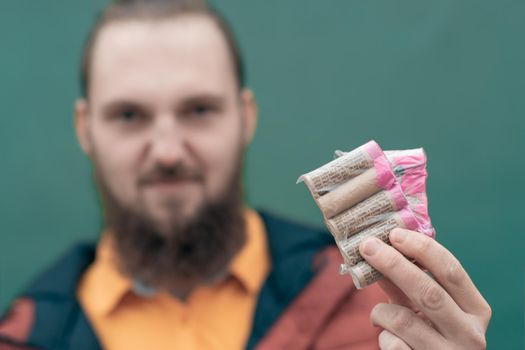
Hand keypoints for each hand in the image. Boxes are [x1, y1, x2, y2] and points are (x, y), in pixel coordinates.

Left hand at [359, 229, 490, 349]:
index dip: (422, 249)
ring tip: (379, 314)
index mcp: (476, 310)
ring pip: (403, 320)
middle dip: (393, 264)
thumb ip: (406, 281)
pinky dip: (383, 335)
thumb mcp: (424, 306)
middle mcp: (470, 334)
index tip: (395, 234)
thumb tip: (378, 247)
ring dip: (381, 311)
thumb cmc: (429, 333)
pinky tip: (387, 336)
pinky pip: (393, 344)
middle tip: (368, 246)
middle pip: (429, 292)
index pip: (452, 271)